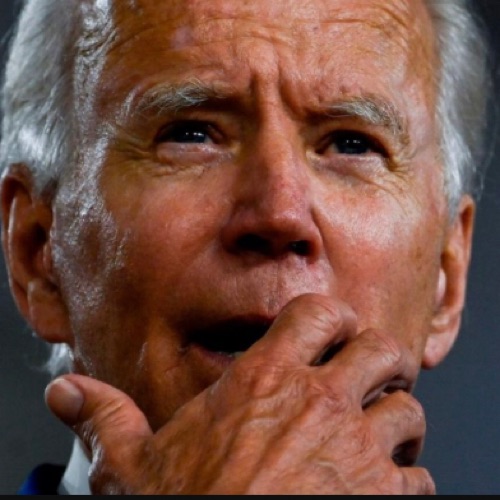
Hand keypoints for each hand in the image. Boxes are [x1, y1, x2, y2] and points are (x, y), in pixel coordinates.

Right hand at [45, 294, 434, 493]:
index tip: (334, 334)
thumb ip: (105, 419)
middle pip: (381, 349)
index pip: (318, 312)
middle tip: (373, 379)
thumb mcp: (130, 467)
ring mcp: (354, 449)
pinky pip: (417, 478)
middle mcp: (317, 403)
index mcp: (263, 381)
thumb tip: (63, 392)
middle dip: (383, 361)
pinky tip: (383, 493)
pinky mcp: (381, 498)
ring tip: (382, 440)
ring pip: (407, 410)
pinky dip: (407, 482)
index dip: (333, 319)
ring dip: (398, 424)